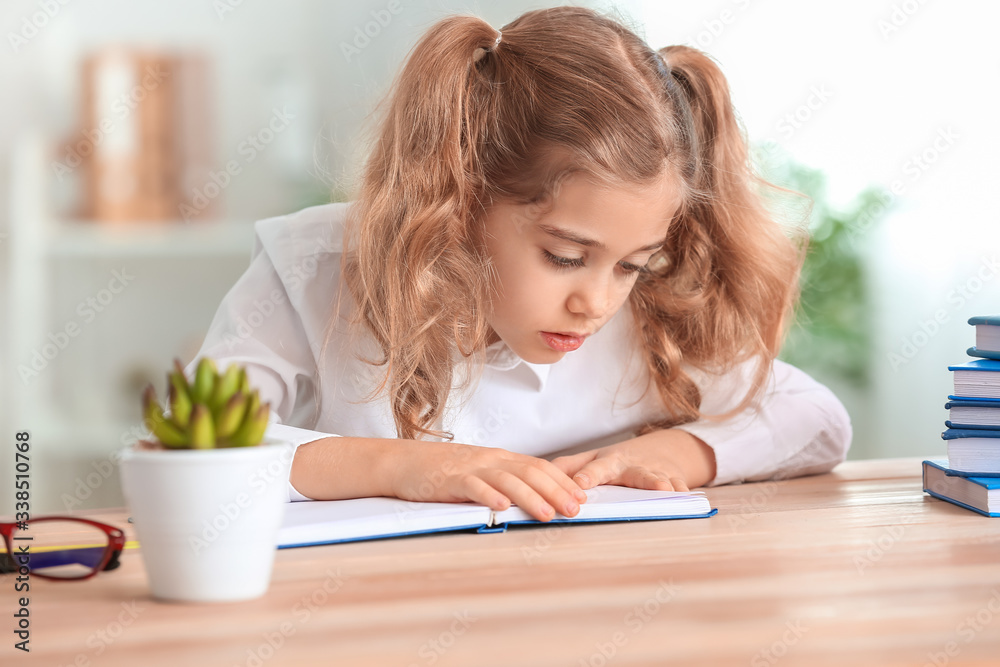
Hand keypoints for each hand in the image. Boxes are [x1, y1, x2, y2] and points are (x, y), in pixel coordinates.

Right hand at [387, 441, 588, 521]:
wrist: (404, 462)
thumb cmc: (443, 471)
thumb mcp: (479, 471)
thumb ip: (504, 479)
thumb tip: (534, 497)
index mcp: (500, 458)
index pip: (539, 466)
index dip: (563, 481)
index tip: (582, 497)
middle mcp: (490, 459)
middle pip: (530, 472)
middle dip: (556, 492)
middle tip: (575, 510)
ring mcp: (471, 468)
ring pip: (508, 480)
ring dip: (531, 498)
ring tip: (548, 514)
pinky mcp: (450, 479)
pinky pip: (473, 486)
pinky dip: (489, 496)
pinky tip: (502, 508)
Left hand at [548, 429, 716, 492]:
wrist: (658, 451)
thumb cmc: (616, 461)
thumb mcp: (590, 460)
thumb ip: (566, 467)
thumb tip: (536, 474)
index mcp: (608, 462)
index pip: (595, 469)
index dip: (588, 476)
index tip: (581, 485)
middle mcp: (632, 467)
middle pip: (633, 473)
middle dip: (632, 478)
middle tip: (630, 484)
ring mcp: (655, 473)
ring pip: (658, 478)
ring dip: (662, 484)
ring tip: (666, 490)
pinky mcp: (674, 480)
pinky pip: (680, 486)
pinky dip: (683, 491)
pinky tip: (687, 497)